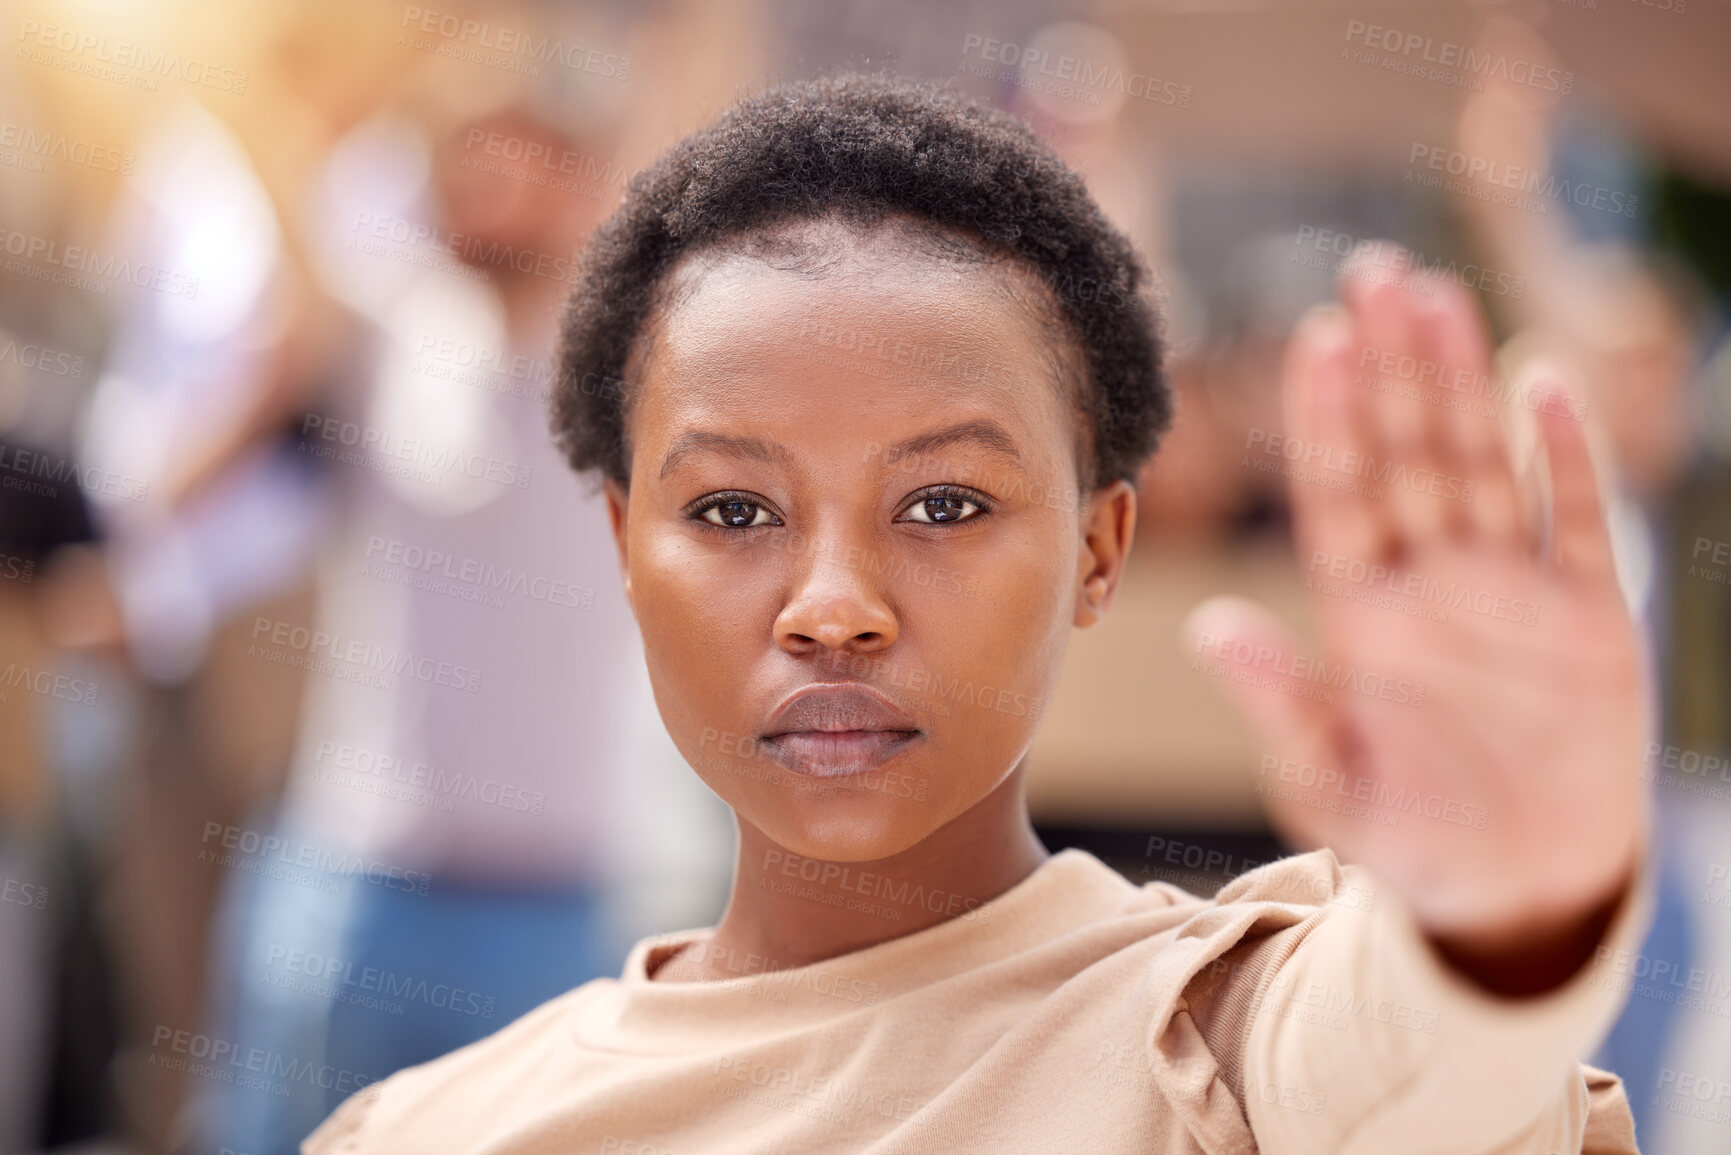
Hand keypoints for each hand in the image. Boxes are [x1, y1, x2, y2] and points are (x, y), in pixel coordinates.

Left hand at [1185, 253, 1647, 985]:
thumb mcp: (1328, 785)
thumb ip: (1277, 704)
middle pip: (1410, 452)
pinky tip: (1544, 381)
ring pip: (1484, 463)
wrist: (1517, 893)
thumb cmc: (1407, 841)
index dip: (1328, 418)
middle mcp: (1432, 583)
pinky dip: (1567, 455)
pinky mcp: (1589, 617)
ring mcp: (1511, 591)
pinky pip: (1578, 520)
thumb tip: (1207, 625)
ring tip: (1440, 297)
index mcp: (1361, 613)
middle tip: (1375, 274)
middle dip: (1393, 367)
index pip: (1339, 493)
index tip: (1313, 339)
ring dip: (1464, 382)